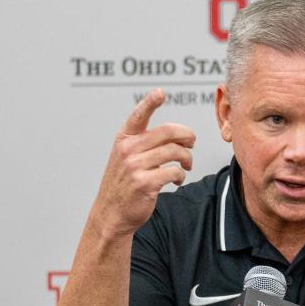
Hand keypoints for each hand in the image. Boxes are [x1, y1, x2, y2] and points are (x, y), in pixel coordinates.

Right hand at [92, 89, 194, 237]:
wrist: (112, 212)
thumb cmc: (125, 183)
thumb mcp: (126, 157)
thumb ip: (144, 142)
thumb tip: (176, 132)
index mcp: (124, 139)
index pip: (138, 116)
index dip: (150, 103)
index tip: (160, 92)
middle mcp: (128, 150)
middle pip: (169, 132)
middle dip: (187, 136)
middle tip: (192, 143)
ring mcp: (135, 166)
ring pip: (176, 152)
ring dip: (187, 158)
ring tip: (186, 165)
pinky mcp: (145, 183)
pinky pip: (175, 171)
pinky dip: (181, 175)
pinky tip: (177, 179)